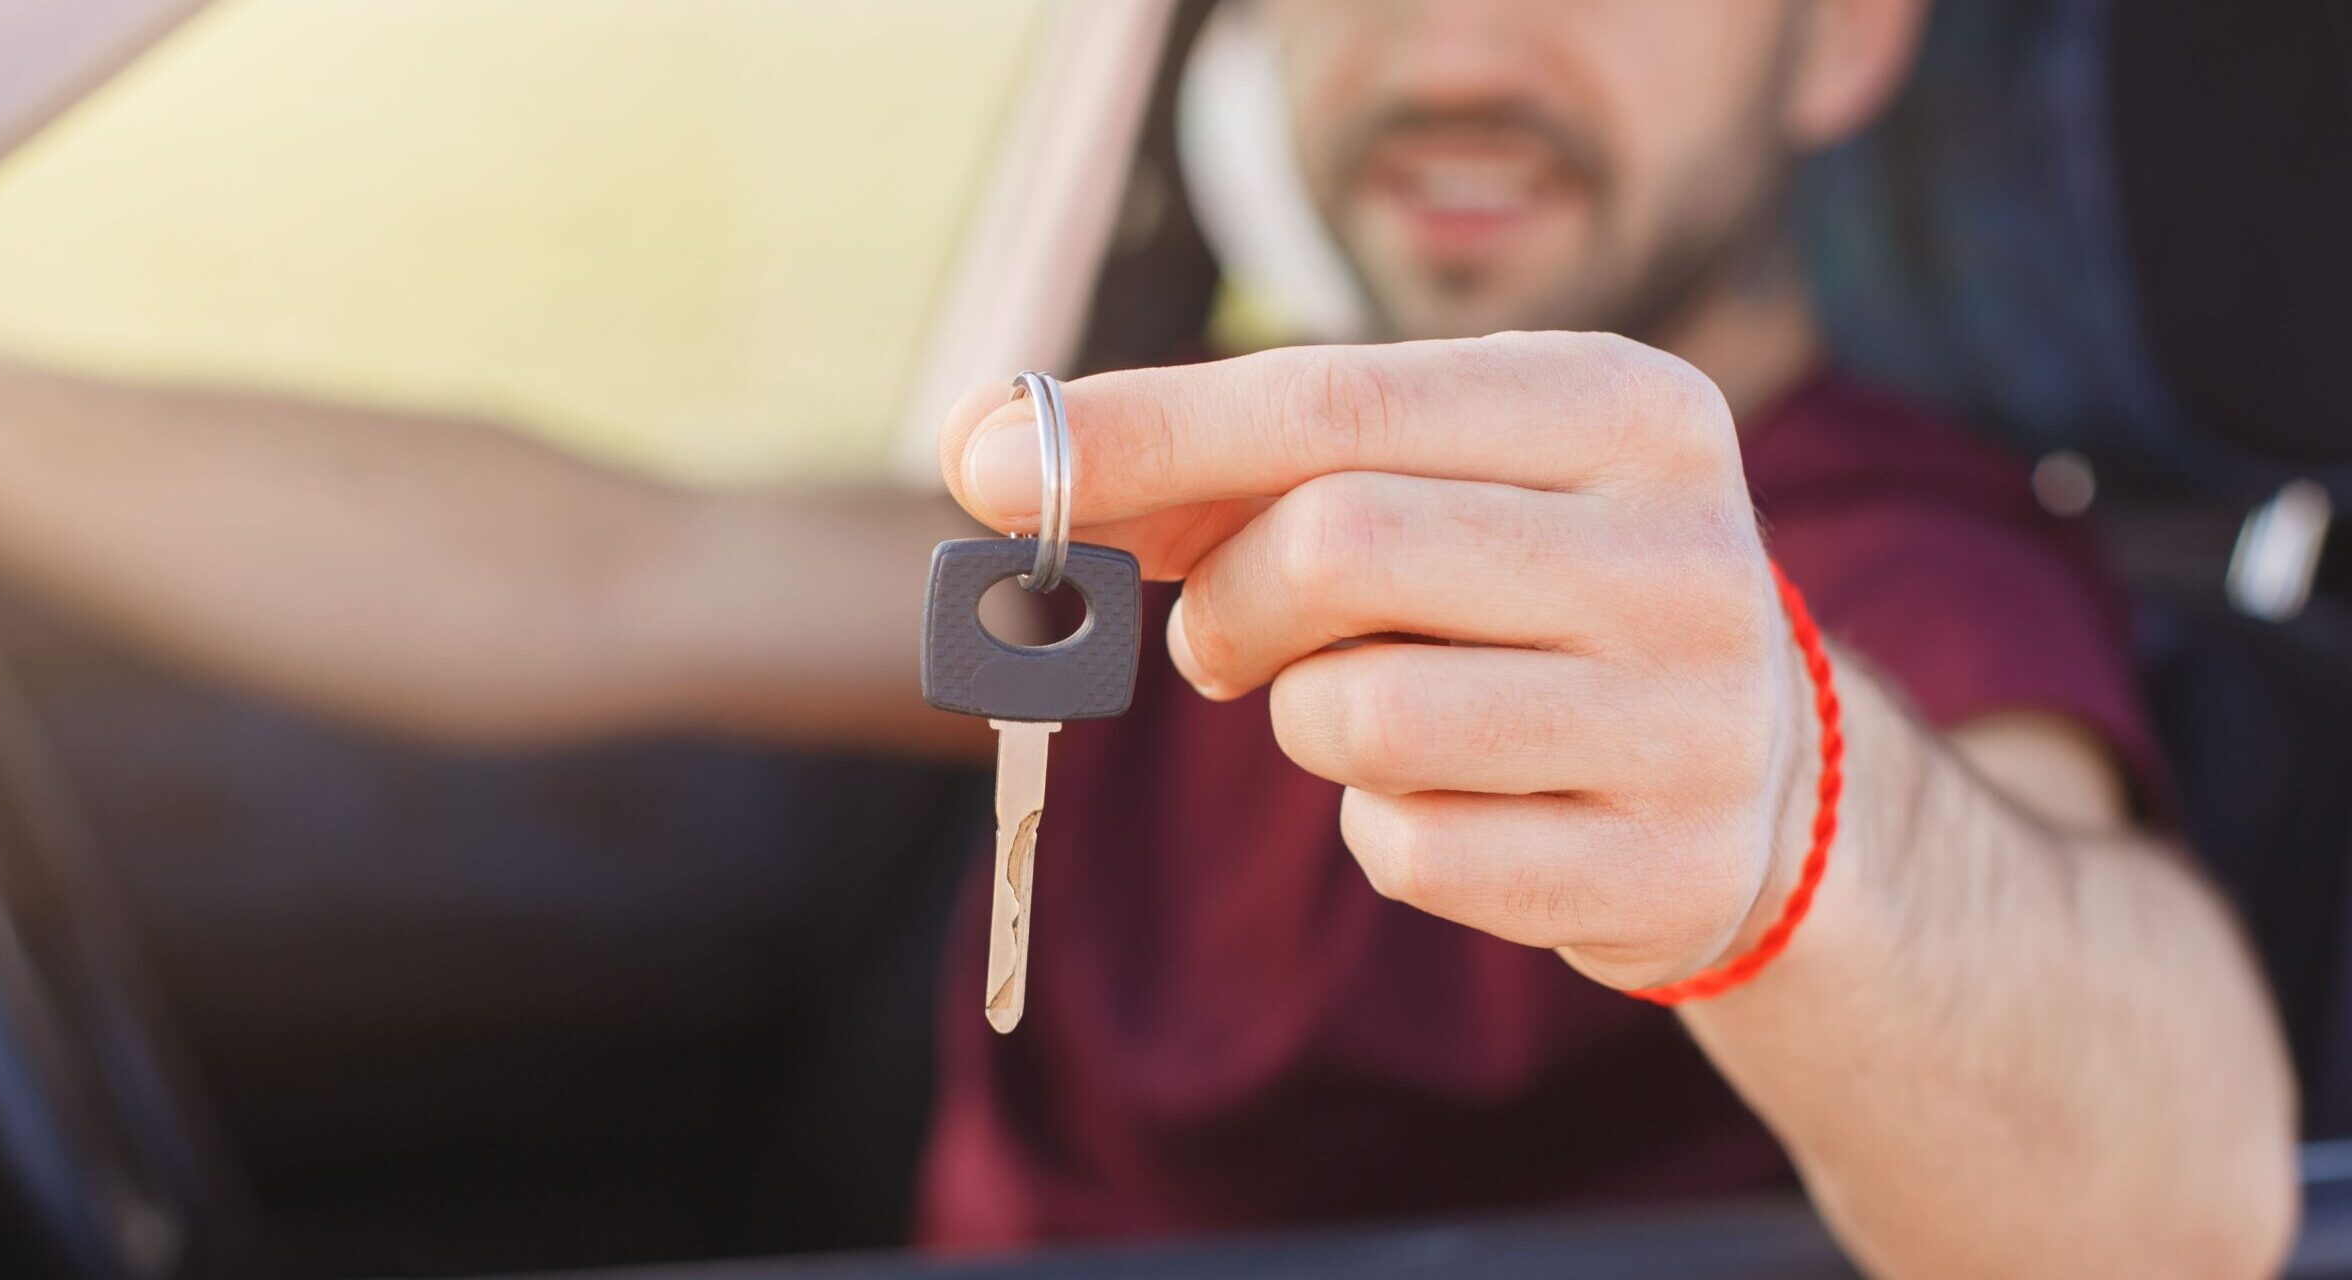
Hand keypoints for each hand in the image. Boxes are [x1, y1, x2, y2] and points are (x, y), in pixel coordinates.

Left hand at [940, 333, 1812, 989]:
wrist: (1761, 784)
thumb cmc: (1527, 597)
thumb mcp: (1429, 488)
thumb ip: (1227, 470)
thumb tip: (992, 455)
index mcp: (1624, 406)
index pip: (1337, 396)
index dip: (1145, 430)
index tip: (983, 460)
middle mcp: (1683, 548)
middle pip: (1337, 545)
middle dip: (1229, 605)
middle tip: (1221, 641)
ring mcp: (1690, 720)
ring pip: (1359, 718)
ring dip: (1305, 720)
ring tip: (1363, 706)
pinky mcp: (1660, 869)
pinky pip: (1410, 851)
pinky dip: (1381, 830)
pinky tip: (1458, 800)